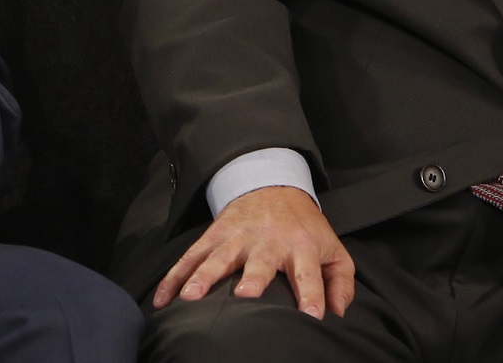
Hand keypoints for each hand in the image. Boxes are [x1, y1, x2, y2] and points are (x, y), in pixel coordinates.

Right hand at [153, 185, 354, 318]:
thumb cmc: (304, 228)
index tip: (312, 317)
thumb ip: (340, 280)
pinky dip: (174, 277)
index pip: (310, 273)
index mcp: (302, 246)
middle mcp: (269, 241)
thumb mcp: (332, 248)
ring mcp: (239, 237)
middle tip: (245, 296)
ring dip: (203, 276)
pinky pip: (191, 257)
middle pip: (261, 261)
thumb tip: (339, 313)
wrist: (273, 185)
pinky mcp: (215, 235)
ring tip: (190, 299)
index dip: (311, 294)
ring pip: (218, 257)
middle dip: (253, 278)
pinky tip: (162, 299)